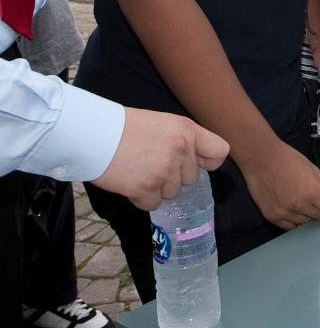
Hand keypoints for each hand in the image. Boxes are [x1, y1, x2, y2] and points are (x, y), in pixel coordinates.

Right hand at [93, 108, 229, 210]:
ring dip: (156, 187)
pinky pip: (153, 204)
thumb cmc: (125, 127)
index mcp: (188, 130)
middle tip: (150, 163)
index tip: (196, 164)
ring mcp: (164, 169)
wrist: (92, 133)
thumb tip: (199, 162)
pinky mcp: (146, 187)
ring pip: (172, 193)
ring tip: (138, 170)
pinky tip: (129, 182)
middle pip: (191, 178)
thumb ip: (184, 140)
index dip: (208, 162)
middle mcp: (181, 149)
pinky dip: (141, 199)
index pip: (220, 152)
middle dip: (173, 176)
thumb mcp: (163, 123)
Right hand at [239, 140, 319, 229]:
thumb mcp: (314, 170)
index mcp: (311, 192)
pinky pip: (290, 227)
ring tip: (303, 201)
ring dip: (309, 215)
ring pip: (306, 224)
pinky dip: (296, 221)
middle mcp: (298, 206)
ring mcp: (284, 214)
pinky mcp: (272, 218)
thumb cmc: (289, 160)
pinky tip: (294, 209)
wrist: (260, 159)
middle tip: (318, 199)